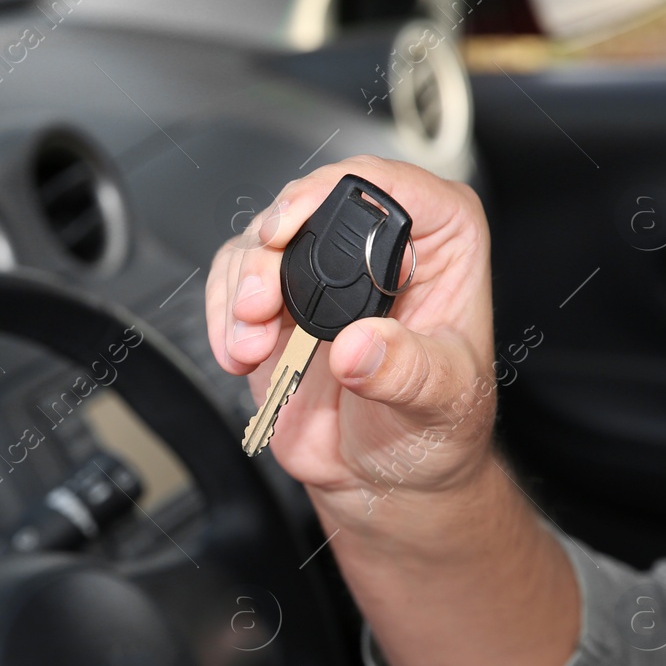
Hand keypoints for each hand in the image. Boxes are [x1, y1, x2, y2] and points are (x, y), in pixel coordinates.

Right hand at [206, 155, 496, 521]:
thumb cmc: (435, 430)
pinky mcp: (274, 303)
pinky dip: (223, 317)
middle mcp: (376, 244)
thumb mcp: (441, 401)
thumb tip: (360, 346)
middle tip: (259, 302)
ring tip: (250, 344)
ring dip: (241, 289)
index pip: (388, 185)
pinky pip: (231, 283)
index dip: (333, 194)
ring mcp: (319, 271)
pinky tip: (237, 353)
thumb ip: (405, 370)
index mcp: (439, 240)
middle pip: (308, 205)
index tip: (291, 228)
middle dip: (270, 250)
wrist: (388, 481)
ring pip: (259, 242)